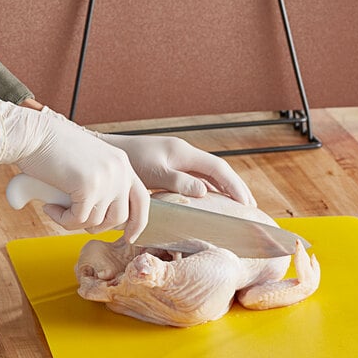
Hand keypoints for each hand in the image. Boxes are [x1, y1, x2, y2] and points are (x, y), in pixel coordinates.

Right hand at [0, 97, 149, 241]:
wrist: (31, 133)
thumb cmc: (52, 149)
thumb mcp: (89, 164)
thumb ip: (103, 185)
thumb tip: (108, 220)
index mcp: (122, 164)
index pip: (143, 200)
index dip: (138, 222)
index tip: (129, 237)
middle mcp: (120, 170)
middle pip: (120, 217)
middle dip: (98, 226)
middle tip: (75, 219)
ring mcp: (106, 178)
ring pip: (98, 221)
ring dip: (76, 223)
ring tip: (58, 210)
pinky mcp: (88, 186)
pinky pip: (79, 220)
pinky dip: (62, 220)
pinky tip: (50, 208)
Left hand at [96, 134, 256, 205]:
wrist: (107, 152)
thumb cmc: (127, 162)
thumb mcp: (153, 173)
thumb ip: (178, 181)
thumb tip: (204, 192)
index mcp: (183, 152)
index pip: (218, 168)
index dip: (234, 185)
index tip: (246, 202)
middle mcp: (184, 154)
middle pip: (218, 170)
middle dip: (235, 187)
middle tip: (250, 206)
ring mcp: (178, 160)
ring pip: (209, 175)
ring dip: (224, 189)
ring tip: (237, 206)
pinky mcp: (170, 167)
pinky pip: (198, 178)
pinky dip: (210, 190)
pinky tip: (212, 202)